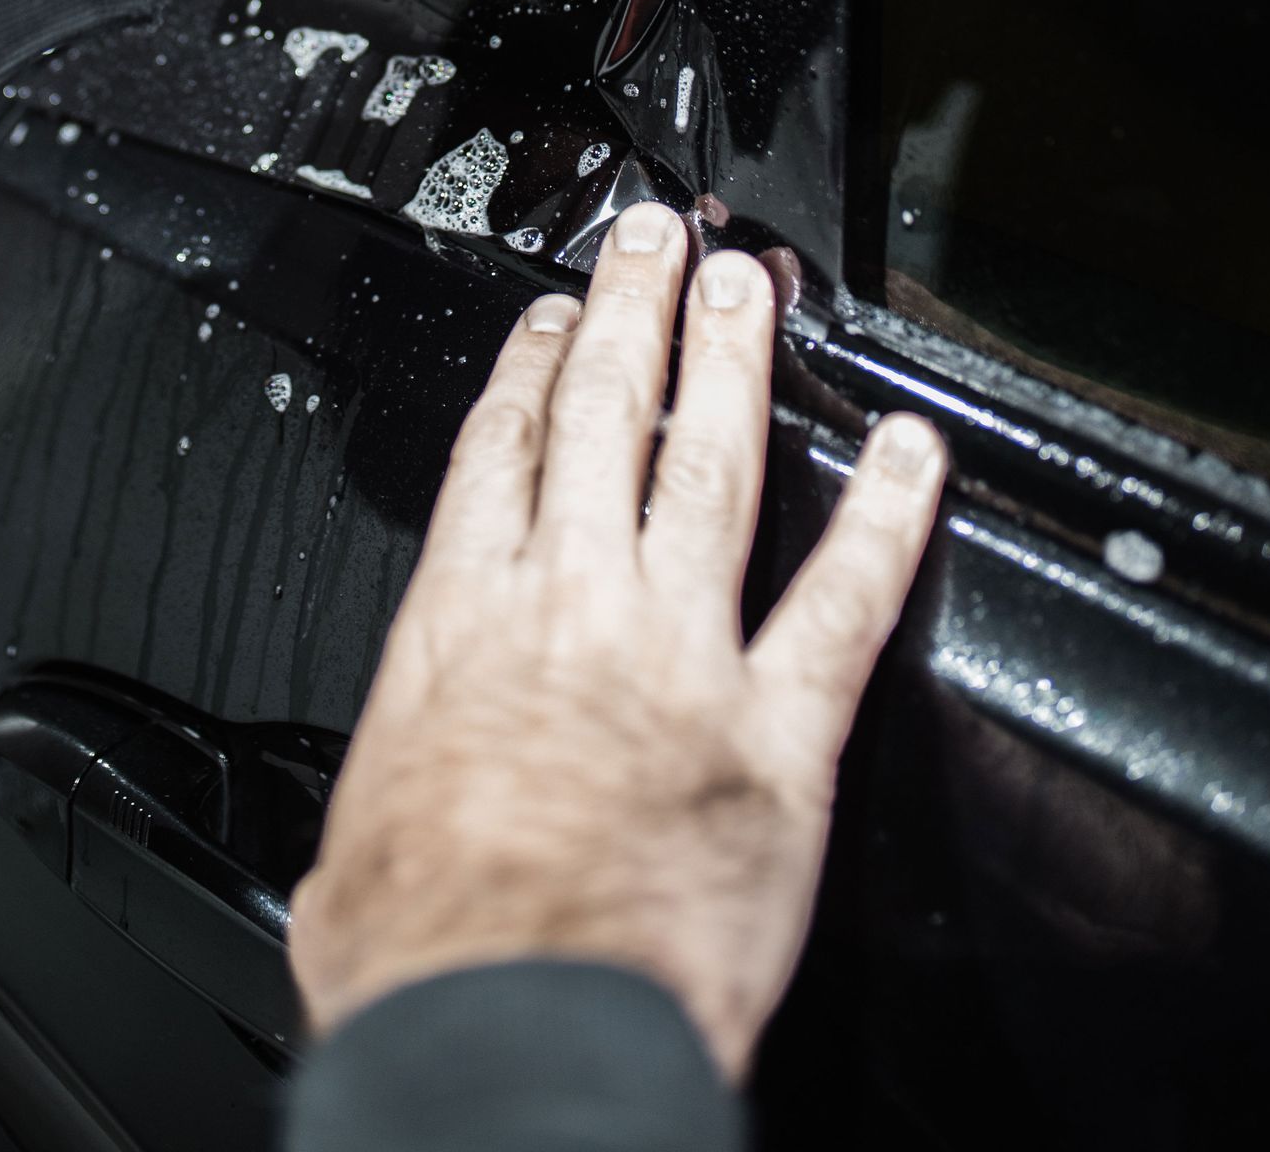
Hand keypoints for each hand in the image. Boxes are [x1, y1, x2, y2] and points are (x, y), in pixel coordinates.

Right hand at [288, 205, 944, 1081]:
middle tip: (658, 239)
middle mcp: (571, 607)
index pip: (501, 453)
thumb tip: (382, 825)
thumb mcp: (356, 847)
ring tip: (750, 288)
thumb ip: (392, 790)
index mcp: (462, 624)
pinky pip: (845, 598)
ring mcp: (680, 653)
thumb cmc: (429, 957)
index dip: (531, 369)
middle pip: (607, 418)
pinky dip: (887, 516)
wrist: (514, 1029)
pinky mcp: (776, 729)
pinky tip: (914, 451)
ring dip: (732, 363)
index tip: (551, 320)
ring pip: (713, 466)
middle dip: (633, 313)